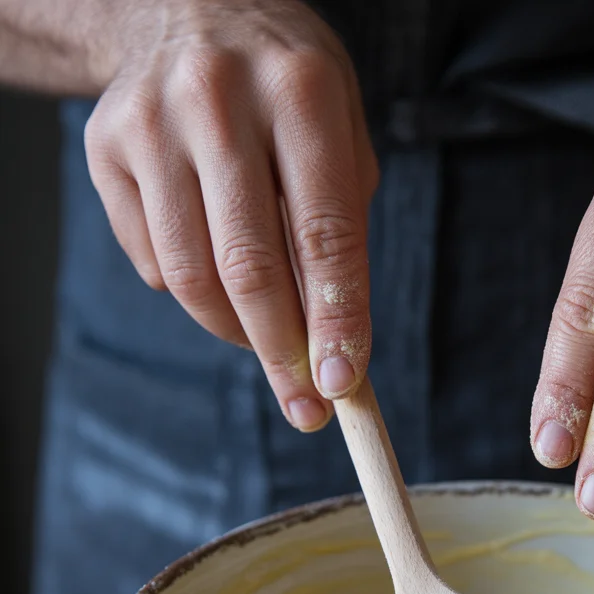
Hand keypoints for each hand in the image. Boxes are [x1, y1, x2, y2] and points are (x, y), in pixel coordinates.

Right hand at [85, 0, 376, 430]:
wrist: (185, 7)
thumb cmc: (284, 88)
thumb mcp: (339, 134)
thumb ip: (339, 229)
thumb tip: (331, 345)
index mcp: (299, 90)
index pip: (324, 233)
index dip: (336, 321)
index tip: (342, 384)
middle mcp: (217, 99)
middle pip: (249, 266)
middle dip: (282, 353)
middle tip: (304, 406)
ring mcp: (150, 123)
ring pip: (191, 277)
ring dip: (235, 332)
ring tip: (264, 338)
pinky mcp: (104, 148)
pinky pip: (153, 263)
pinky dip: (193, 292)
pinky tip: (214, 262)